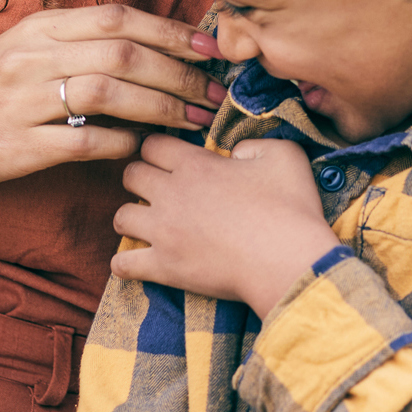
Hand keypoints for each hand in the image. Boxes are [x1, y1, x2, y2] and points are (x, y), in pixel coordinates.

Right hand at [0, 4, 226, 243]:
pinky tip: (143, 148)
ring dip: (162, 107)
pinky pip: (82, 142)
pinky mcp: (17, 146)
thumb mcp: (25, 47)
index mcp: (41, 28)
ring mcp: (24, 102)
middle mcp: (34, 57)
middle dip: (179, 73)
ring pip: (109, 94)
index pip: (119, 18)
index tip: (209, 47)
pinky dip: (120, 143)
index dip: (170, 31)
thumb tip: (151, 42)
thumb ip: (80, 40)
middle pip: (124, 55)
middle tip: (214, 91)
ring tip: (195, 120)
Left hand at [112, 135, 339, 319]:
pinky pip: (122, 265)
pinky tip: (138, 261)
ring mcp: (163, 232)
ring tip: (149, 224)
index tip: (169, 157)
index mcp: (196, 164)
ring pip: (121, 217)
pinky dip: (125, 264)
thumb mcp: (284, 154)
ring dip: (132, 217)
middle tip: (158, 188)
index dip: (159, 147)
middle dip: (140, 177)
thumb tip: (235, 153)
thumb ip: (253, 144)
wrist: (288, 261)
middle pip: (130, 174)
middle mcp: (171, 193)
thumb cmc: (290, 207)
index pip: (153, 143)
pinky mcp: (164, 267)